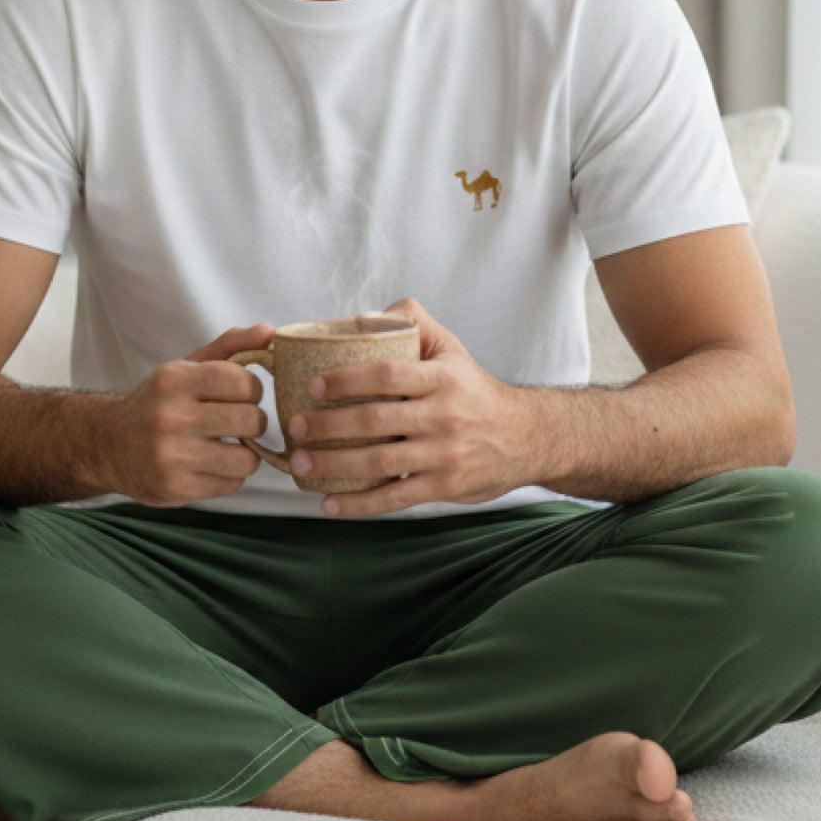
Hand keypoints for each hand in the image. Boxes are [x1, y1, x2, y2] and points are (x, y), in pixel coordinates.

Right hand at [97, 325, 272, 506]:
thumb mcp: (187, 368)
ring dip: (244, 454)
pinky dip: (228, 476)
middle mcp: (171, 417)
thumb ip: (231, 347)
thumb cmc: (159, 402)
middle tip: (235, 422)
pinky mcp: (176, 488)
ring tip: (226, 446)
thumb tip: (270, 332)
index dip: (251, 390)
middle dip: (251, 421)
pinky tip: (210, 465)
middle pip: (251, 420)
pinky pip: (232, 484)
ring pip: (247, 459)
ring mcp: (172, 456)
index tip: (239, 395)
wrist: (109, 445)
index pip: (244, 382)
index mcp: (174, 380)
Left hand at [289, 298, 543, 517]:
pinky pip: (394, 497)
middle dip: (328, 426)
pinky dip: (358, 504)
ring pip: (380, 462)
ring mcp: (444, 455)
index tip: (312, 385)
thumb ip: (411, 320)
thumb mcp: (451, 347)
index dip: (346, 379)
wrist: (525, 437)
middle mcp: (444, 415)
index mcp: (441, 378)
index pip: (388, 374)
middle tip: (294, 427)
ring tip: (300, 463)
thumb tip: (362, 316)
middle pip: (376, 421)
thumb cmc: (473, 389)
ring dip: (334, 465)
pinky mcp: (444, 487)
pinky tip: (328, 504)